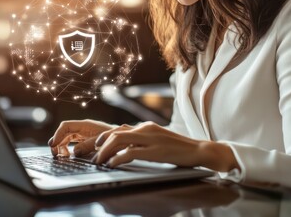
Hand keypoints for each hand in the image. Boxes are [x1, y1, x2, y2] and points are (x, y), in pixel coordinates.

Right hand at [48, 119, 113, 156]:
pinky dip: (68, 148)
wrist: (125, 138)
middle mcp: (83, 127)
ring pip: (67, 137)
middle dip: (57, 142)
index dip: (58, 135)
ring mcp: (84, 133)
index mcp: (86, 125)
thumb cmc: (115, 139)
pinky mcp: (85, 139)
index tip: (53, 145)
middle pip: (64, 132)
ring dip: (62, 146)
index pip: (66, 126)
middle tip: (55, 154)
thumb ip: (87, 146)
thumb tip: (74, 152)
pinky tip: (69, 155)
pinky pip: (72, 142)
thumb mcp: (102, 143)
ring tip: (62, 156)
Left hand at [93, 122, 239, 171]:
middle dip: (98, 145)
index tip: (94, 147)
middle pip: (113, 133)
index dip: (102, 138)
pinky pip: (130, 152)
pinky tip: (112, 165)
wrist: (198, 150)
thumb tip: (124, 148)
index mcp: (145, 126)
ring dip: (104, 152)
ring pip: (118, 140)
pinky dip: (117, 159)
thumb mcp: (157, 140)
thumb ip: (142, 141)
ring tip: (98, 162)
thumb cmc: (178, 148)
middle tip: (91, 156)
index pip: (117, 129)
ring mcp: (150, 138)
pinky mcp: (154, 150)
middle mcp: (145, 128)